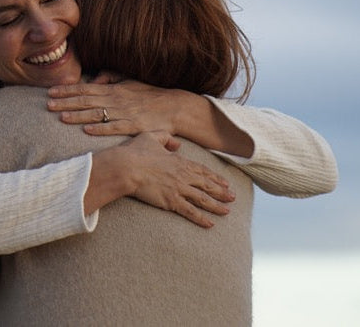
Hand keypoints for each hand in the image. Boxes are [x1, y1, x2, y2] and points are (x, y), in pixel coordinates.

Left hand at [48, 74, 190, 135]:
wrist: (173, 106)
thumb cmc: (150, 94)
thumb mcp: (130, 81)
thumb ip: (112, 77)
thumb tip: (97, 77)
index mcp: (113, 88)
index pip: (85, 88)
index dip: (67, 90)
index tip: (51, 92)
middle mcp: (115, 99)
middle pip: (86, 100)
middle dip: (66, 102)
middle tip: (48, 104)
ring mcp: (124, 113)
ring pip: (96, 113)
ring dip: (78, 115)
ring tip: (61, 117)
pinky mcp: (133, 126)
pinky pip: (114, 127)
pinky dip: (100, 129)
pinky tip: (87, 130)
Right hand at [117, 132, 234, 226]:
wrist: (126, 167)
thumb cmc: (135, 152)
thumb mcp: (151, 137)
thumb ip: (166, 138)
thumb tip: (177, 143)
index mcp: (179, 161)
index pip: (202, 171)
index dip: (214, 177)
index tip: (225, 183)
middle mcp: (182, 175)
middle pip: (206, 185)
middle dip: (221, 192)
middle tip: (233, 198)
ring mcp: (178, 189)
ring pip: (202, 199)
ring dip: (216, 206)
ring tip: (227, 211)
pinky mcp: (171, 201)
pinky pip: (190, 212)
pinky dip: (201, 218)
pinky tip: (210, 224)